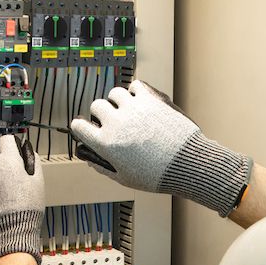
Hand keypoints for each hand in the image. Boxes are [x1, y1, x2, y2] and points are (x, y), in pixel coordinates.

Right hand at [70, 80, 253, 216]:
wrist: (187, 164)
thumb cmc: (158, 176)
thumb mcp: (125, 178)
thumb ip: (105, 168)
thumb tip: (92, 161)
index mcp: (106, 144)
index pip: (78, 126)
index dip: (81, 127)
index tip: (87, 128)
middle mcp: (116, 123)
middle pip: (96, 106)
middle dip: (102, 113)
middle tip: (112, 120)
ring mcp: (133, 108)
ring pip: (115, 93)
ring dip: (119, 101)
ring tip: (128, 110)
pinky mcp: (150, 99)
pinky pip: (135, 85)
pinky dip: (135, 91)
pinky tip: (141, 102)